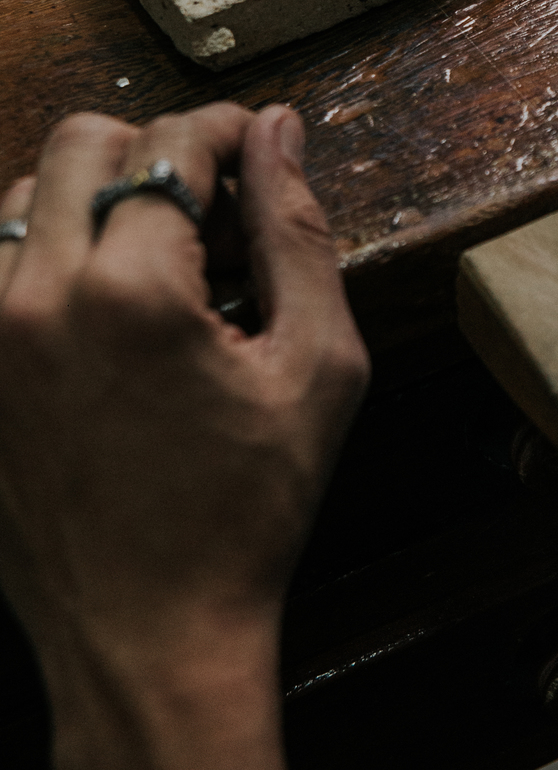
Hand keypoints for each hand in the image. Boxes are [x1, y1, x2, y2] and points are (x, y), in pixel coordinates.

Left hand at [0, 103, 369, 769]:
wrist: (148, 638)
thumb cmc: (245, 511)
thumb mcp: (316, 367)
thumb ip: (297, 232)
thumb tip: (278, 131)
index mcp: (131, 290)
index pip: (170, 142)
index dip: (225, 131)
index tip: (256, 149)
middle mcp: (37, 297)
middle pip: (80, 141)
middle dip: (152, 147)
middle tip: (206, 201)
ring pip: (22, 197)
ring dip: (90, 198)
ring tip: (151, 259)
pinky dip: (41, 257)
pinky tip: (96, 305)